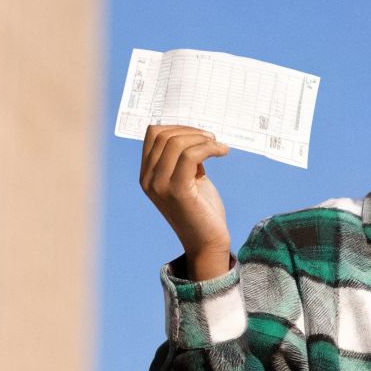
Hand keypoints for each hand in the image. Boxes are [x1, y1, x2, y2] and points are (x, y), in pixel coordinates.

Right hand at [139, 124, 232, 280]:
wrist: (207, 243)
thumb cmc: (202, 211)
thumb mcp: (190, 179)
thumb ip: (185, 159)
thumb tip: (195, 134)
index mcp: (147, 174)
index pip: (153, 134)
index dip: (178, 127)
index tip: (201, 134)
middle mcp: (148, 179)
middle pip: (164, 135)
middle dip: (191, 131)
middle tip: (213, 139)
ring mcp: (159, 185)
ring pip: (176, 143)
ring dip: (202, 139)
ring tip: (219, 147)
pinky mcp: (177, 190)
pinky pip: (190, 156)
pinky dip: (209, 148)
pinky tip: (223, 152)